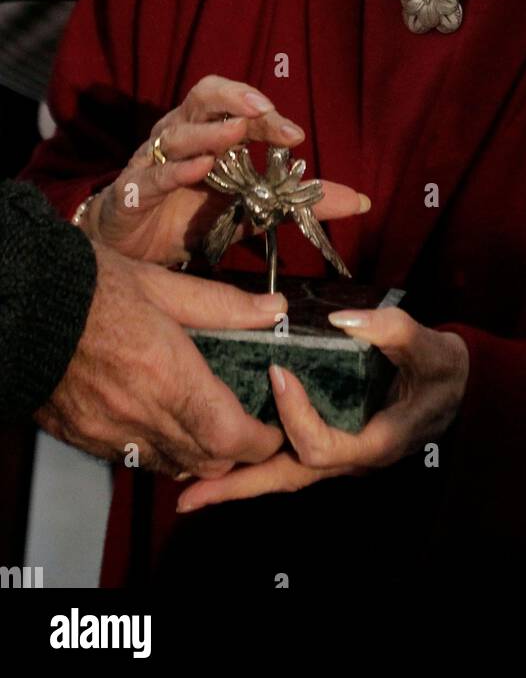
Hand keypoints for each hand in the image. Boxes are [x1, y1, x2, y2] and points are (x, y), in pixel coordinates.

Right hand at [36, 243, 285, 477]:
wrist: (25, 303)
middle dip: (236, 452)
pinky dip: (159, 450)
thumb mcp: (164, 285)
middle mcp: (140, 414)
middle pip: (206, 462)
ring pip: (170, 467)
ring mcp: (108, 432)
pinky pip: (134, 460)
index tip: (272, 428)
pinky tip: (162, 420)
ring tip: (208, 423)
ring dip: (197, 454)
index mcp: (166, 376)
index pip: (229, 437)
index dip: (261, 441)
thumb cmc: (93, 287)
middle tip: (249, 425)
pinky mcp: (84, 437)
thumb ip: (224, 305)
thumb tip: (273, 309)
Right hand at [86, 74, 368, 264]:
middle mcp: (181, 135)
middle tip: (263, 111)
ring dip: (207, 132)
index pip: (238, 107)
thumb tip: (359, 200)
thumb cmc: (192, 217)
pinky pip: (151, 176)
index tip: (296, 135)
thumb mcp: (253, 209)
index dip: (266, 115)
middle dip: (236, 99)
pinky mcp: (130, 194)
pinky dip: (173, 172)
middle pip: (205, 98)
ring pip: (177, 133)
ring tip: (235, 132)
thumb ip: (301, 201)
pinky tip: (197, 170)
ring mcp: (152, 161)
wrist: (134, 251)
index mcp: (211, 132)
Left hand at [175, 306, 469, 510]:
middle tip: (190, 494)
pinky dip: (254, 465)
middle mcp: (353, 459)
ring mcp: (341, 456)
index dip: (294, 415)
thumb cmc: (444, 369)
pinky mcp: (333, 444)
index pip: (320, 446)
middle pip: (288, 480)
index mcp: (375, 442)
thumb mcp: (429, 345)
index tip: (278, 371)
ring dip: (238, 483)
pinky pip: (289, 462)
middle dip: (239, 487)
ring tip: (189, 489)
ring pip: (284, 477)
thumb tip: (341, 320)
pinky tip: (222, 459)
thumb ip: (391, 330)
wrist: (461, 390)